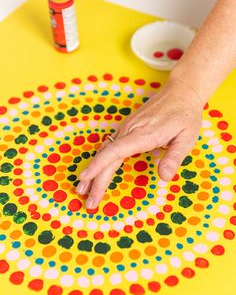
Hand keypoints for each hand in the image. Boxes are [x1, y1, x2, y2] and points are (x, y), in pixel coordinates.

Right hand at [76, 80, 203, 208]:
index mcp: (144, 134)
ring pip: (105, 151)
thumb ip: (174, 157)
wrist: (180, 92)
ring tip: (83, 189)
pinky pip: (109, 145)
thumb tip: (164, 178)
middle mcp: (130, 130)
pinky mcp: (127, 127)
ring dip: (93, 171)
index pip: (115, 152)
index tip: (85, 179)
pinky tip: (95, 169)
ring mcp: (126, 127)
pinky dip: (100, 160)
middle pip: (106, 156)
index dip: (98, 167)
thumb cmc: (185, 116)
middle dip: (94, 180)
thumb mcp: (187, 137)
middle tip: (88, 202)